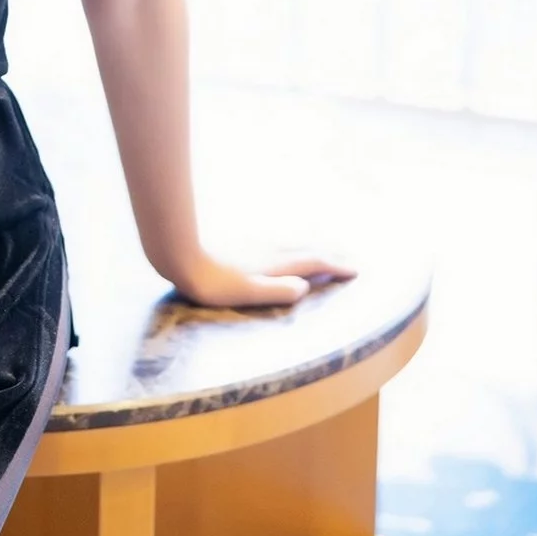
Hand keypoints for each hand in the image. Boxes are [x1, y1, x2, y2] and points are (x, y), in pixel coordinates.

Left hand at [168, 246, 358, 308]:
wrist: (180, 253)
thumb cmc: (211, 282)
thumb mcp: (247, 293)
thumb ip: (277, 291)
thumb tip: (305, 288)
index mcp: (275, 264)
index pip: (313, 262)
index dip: (335, 266)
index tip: (356, 270)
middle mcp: (270, 250)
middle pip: (307, 249)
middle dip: (330, 254)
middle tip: (349, 259)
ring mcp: (257, 245)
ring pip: (293, 243)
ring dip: (313, 247)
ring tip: (324, 250)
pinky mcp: (243, 244)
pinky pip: (280, 243)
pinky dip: (293, 245)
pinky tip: (283, 248)